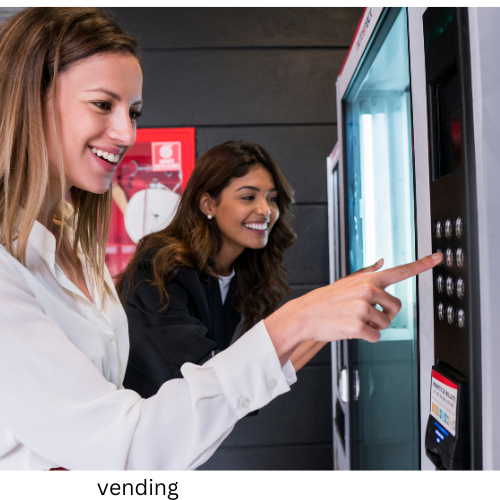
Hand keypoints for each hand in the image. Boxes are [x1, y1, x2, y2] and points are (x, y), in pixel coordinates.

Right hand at [265, 253, 442, 365]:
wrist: (304, 315)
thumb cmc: (326, 300)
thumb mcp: (346, 282)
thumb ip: (367, 272)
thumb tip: (381, 262)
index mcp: (368, 279)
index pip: (400, 270)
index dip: (422, 264)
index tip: (438, 257)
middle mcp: (368, 290)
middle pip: (396, 307)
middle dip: (385, 315)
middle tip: (365, 315)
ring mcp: (362, 307)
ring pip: (386, 324)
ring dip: (373, 327)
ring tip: (354, 321)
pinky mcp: (357, 325)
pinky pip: (376, 337)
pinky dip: (366, 337)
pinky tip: (350, 329)